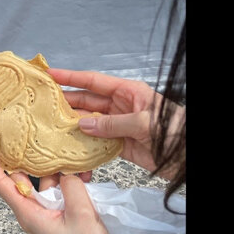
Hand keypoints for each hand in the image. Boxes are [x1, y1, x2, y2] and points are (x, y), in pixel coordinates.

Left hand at [0, 146, 136, 233]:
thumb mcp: (81, 214)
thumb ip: (71, 186)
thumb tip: (66, 169)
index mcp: (29, 213)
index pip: (2, 184)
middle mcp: (34, 211)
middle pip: (23, 178)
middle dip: (28, 158)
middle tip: (31, 136)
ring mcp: (49, 213)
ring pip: (47, 182)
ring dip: (58, 170)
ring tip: (71, 154)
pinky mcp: (63, 215)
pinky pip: (62, 192)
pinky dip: (71, 181)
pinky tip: (84, 172)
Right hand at [47, 68, 169, 175]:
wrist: (190, 159)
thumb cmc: (177, 131)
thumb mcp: (146, 122)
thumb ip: (113, 123)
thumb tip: (84, 125)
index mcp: (128, 92)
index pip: (93, 81)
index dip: (71, 77)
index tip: (51, 74)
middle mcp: (121, 107)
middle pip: (87, 102)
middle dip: (66, 102)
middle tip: (44, 104)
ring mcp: (119, 126)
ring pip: (89, 123)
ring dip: (72, 125)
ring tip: (51, 126)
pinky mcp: (121, 146)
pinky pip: (97, 143)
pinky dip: (83, 145)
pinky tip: (70, 146)